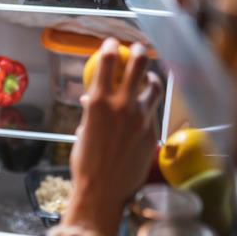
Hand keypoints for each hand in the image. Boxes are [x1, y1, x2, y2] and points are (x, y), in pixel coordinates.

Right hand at [63, 39, 162, 235]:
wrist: (102, 191)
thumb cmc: (85, 164)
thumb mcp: (82, 133)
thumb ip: (89, 114)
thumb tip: (89, 101)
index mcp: (99, 103)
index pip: (107, 63)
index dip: (110, 48)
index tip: (111, 44)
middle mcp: (123, 106)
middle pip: (138, 66)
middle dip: (139, 53)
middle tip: (139, 50)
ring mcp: (141, 118)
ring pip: (154, 87)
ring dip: (151, 78)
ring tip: (148, 78)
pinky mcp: (153, 133)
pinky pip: (153, 112)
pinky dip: (149, 108)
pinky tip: (145, 111)